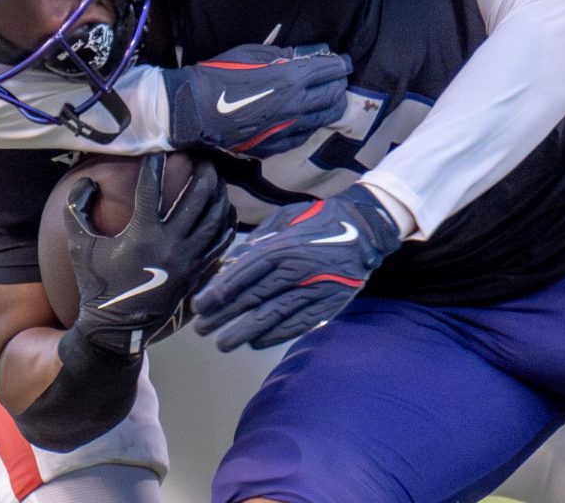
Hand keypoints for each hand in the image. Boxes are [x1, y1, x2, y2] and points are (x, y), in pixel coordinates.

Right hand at [66, 153, 235, 356]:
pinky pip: (222, 239)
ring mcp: (189, 259)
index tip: (157, 150)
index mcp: (141, 235)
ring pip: (216, 216)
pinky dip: (227, 219)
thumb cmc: (97, 285)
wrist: (116, 330)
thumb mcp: (80, 245)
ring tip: (214, 177)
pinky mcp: (198, 271)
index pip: (152, 188)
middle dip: (202, 171)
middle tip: (201, 157)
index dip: (154, 164)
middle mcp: (170, 244)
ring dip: (218, 192)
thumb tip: (87, 181)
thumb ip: (77, 209)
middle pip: (198, 196)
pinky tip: (224, 207)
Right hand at [163, 43, 351, 156]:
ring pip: (325, 118)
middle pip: (334, 95)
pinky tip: (309, 117)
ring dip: (332, 105)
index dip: (341, 63)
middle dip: (340, 83)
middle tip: (338, 77)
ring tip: (330, 98)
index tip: (344, 61)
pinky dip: (312, 123)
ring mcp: (288, 129)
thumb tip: (301, 56)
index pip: (330, 70)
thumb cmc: (219, 74)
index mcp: (291, 79)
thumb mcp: (251, 52)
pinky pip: (305, 134)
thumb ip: (281, 55)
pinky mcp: (277, 146)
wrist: (194, 110)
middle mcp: (296, 106)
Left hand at [192, 184, 399, 351]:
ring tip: (222, 344)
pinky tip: (255, 343)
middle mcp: (296, 270)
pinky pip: (296, 324)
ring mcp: (313, 289)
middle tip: (202, 329)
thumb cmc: (318, 221)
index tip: (199, 305)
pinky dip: (274, 336)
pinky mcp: (327, 304)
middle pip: (252, 298)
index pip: (243, 273)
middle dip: (224, 316)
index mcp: (283, 245)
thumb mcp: (285, 219)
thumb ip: (258, 241)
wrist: (364, 229)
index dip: (219, 291)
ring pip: (272, 316)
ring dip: (244, 332)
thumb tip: (231, 263)